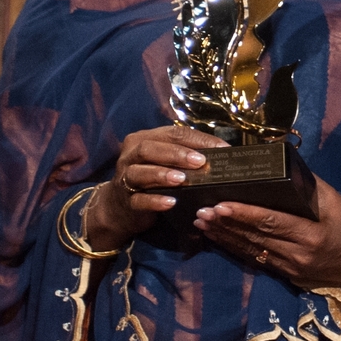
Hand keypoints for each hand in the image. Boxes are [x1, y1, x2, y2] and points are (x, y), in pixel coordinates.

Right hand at [85, 125, 219, 249]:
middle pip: (150, 148)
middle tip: (200, 161)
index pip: (172, 133)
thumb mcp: (163, 163)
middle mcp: (131, 155)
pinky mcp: (126, 201)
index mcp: (144, 139)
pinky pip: (139, 200)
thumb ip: (183, 156)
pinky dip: (154, 201)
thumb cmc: (149, 180)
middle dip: (177, 153)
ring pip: (139, 171)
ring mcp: (125, 178)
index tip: (221, 148)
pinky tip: (170, 203)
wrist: (119, 208)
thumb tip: (220, 153)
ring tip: (182, 179)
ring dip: (162, 173)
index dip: (197, 139)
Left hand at [196, 176, 340, 289]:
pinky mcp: (286, 275)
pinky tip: (218, 238)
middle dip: (226, 224)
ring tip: (202, 223)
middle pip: (256, 237)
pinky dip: (235, 248)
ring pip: (252, 250)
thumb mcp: (333, 200)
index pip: (271, 222)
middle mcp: (298, 254)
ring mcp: (291, 267)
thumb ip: (306, 185)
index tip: (220, 205)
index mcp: (311, 234)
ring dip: (225, 237)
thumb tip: (279, 165)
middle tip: (202, 211)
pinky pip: (256, 260)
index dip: (244, 214)